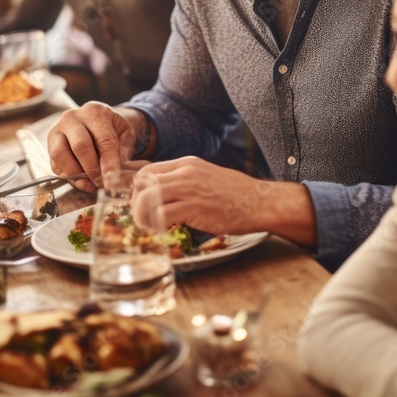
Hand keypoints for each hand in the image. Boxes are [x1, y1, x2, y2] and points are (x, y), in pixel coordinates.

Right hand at [47, 102, 141, 192]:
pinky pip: (54, 164)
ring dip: (76, 174)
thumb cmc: (112, 129)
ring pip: (61, 155)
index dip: (108, 162)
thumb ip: (123, 153)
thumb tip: (117, 175)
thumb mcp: (125, 135)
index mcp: (95, 112)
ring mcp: (57, 130)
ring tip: (90, 183)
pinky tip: (81, 181)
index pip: (103, 140)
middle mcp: (72, 118)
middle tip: (101, 183)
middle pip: (80, 146)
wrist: (96, 121)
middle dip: (92, 169)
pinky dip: (68, 177)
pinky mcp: (49, 144)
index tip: (113, 179)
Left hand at [135, 157, 261, 234]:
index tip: (141, 204)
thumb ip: (186, 181)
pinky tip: (162, 232)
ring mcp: (189, 188)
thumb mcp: (207, 177)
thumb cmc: (237, 194)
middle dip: (135, 203)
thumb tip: (166, 193)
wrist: (260, 202)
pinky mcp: (194, 207)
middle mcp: (184, 172)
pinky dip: (155, 225)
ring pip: (146, 197)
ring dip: (141, 215)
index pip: (147, 170)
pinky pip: (161, 214)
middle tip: (142, 218)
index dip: (138, 189)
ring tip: (148, 227)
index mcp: (186, 164)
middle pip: (142, 182)